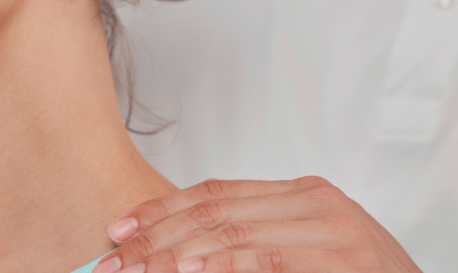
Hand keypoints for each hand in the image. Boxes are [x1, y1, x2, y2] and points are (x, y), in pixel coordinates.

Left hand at [97, 178, 422, 272]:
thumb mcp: (300, 257)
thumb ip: (250, 248)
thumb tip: (178, 259)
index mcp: (303, 194)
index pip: (215, 193)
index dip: (161, 211)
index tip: (117, 231)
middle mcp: (317, 199)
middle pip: (215, 211)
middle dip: (156, 238)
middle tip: (113, 262)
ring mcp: (333, 225)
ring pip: (233, 233)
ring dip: (174, 256)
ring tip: (137, 270)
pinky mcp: (344, 256)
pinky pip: (268, 258)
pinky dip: (224, 265)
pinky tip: (188, 271)